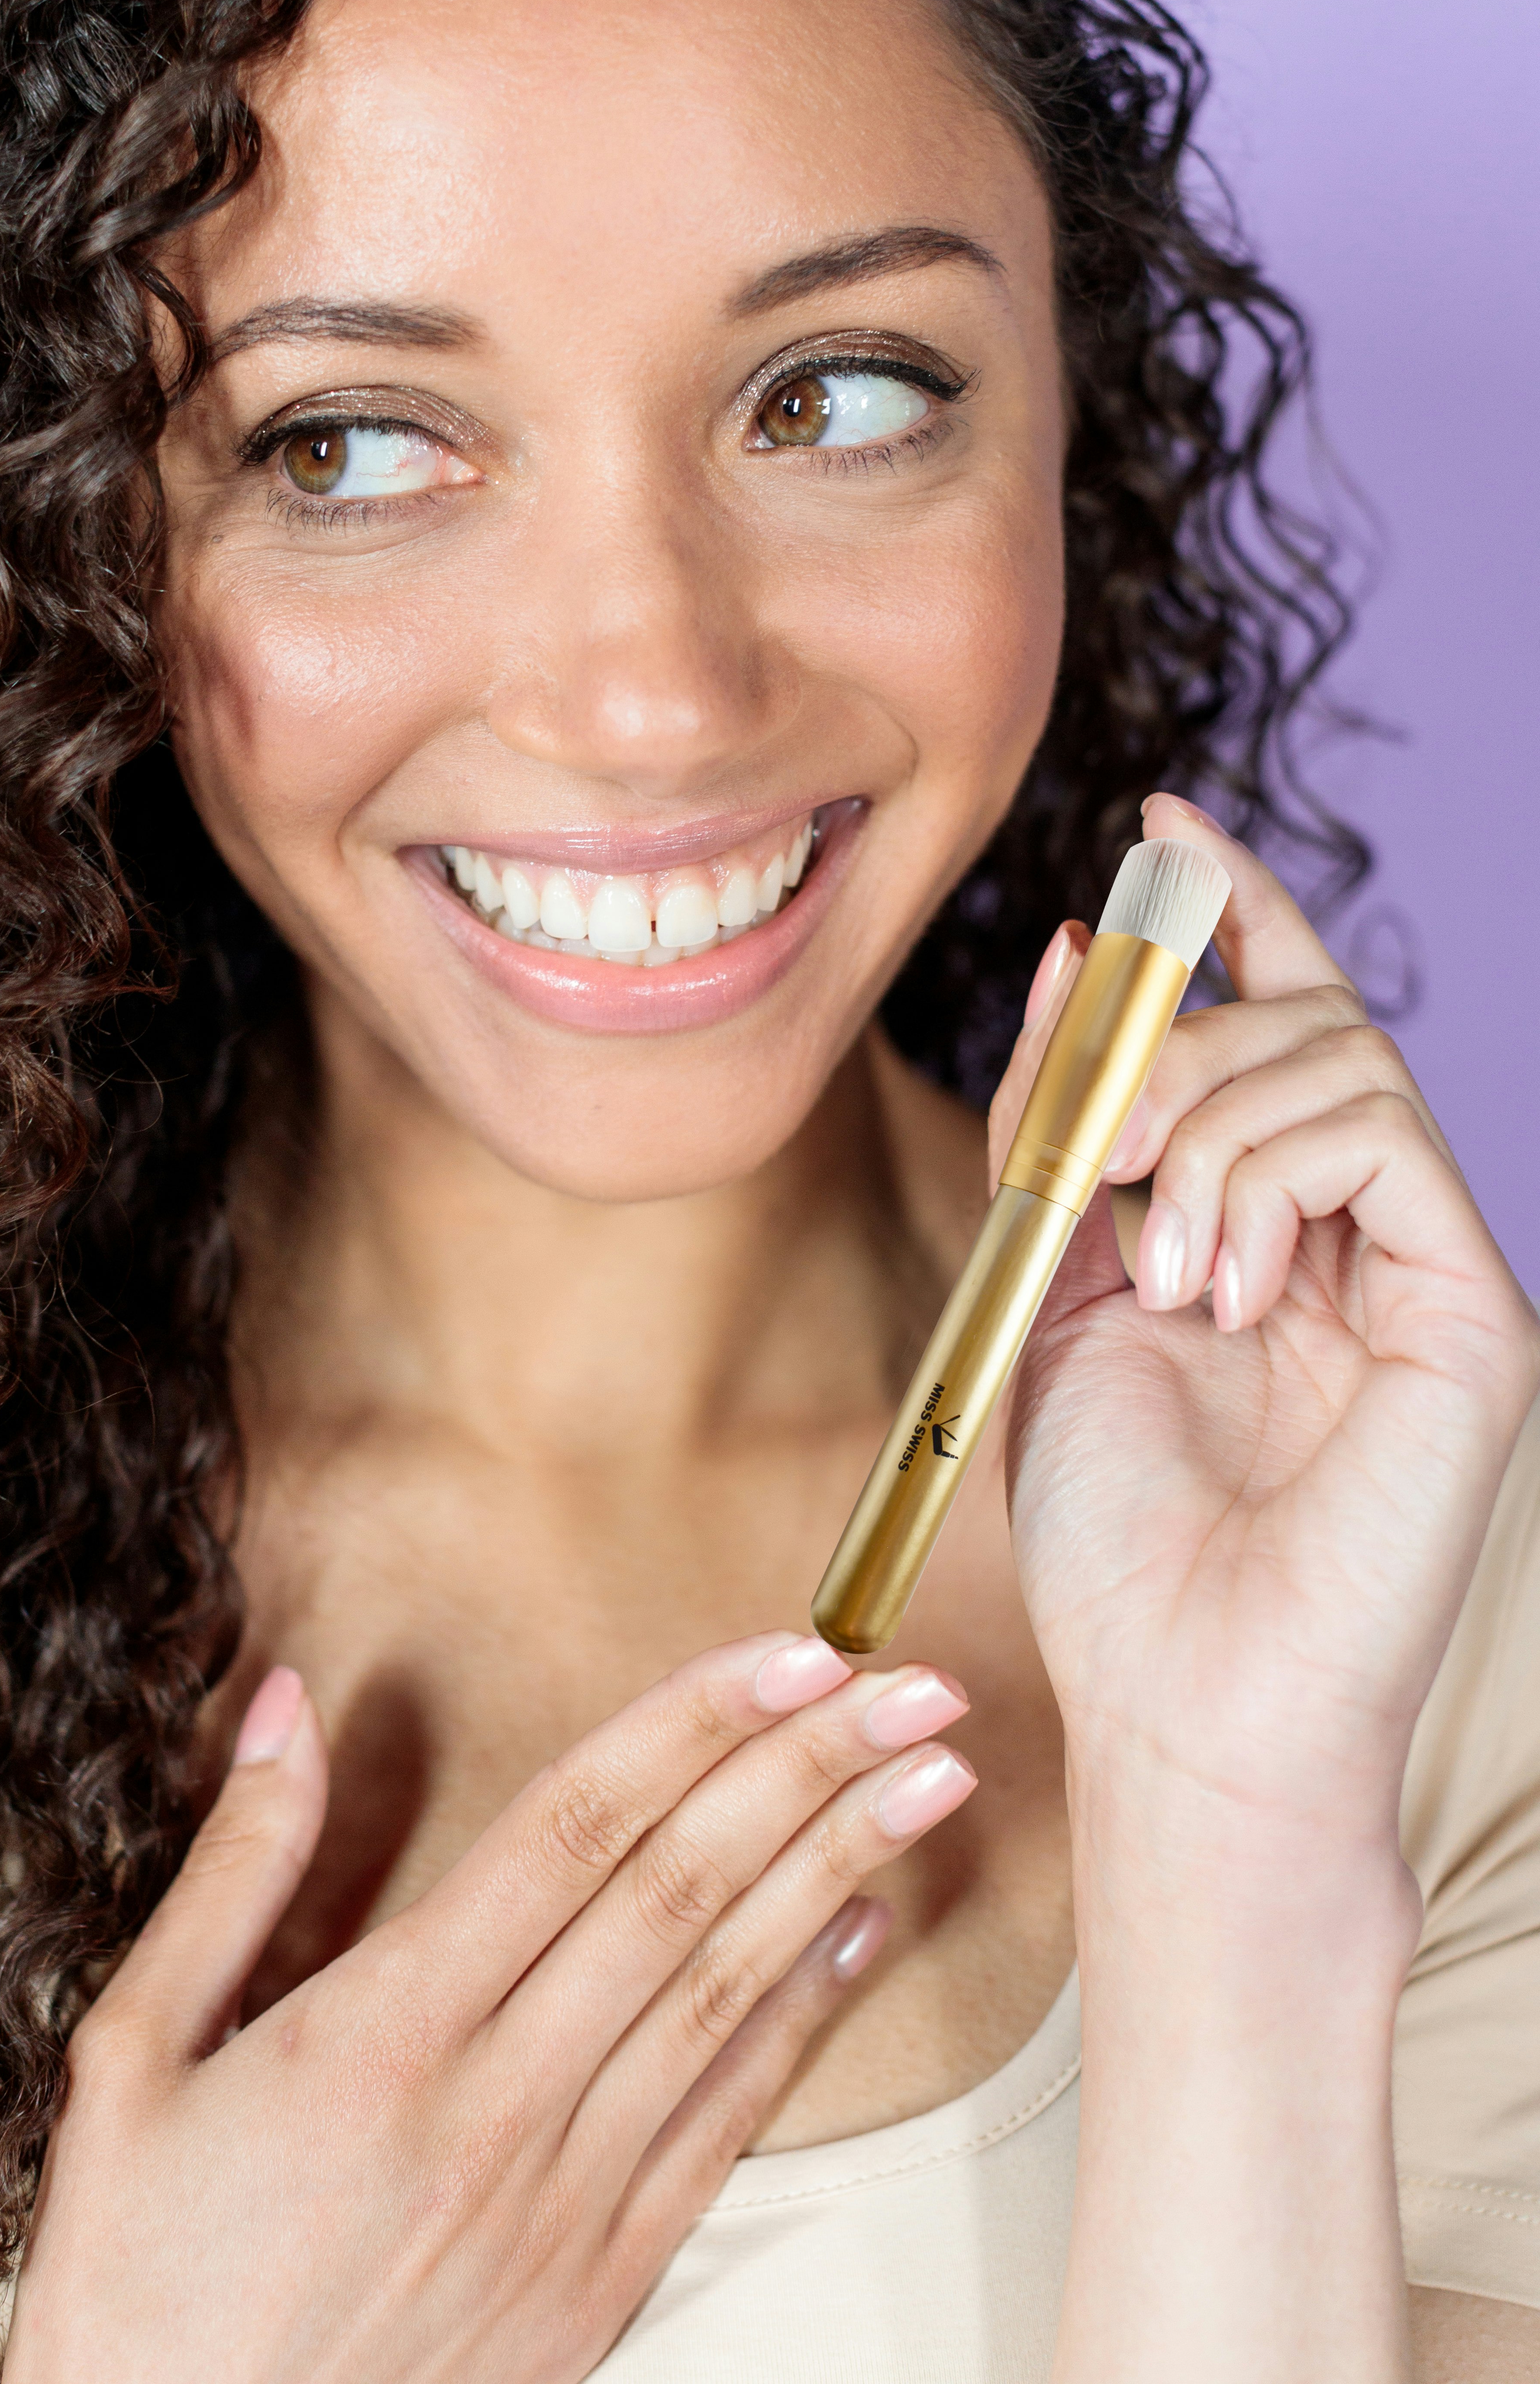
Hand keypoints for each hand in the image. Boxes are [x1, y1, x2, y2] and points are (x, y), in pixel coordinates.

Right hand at [3, 1634, 973, 2383]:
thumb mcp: (134, 2056)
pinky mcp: (596, 2282)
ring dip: (837, 1869)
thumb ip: (232, 1870)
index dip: (690, 1726)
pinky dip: (804, 2019)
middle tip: (905, 1686)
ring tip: (926, 1782)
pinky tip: (860, 1933)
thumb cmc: (140, 2278)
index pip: (575, 1829)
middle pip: (681, 1894)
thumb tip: (288, 1708)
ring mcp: (558, 2201)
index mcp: (384, 2032)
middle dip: (807, 1770)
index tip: (783, 1654)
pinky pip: (725, 2124)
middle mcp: (493, 2106)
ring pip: (726, 1993)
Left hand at [992, 794, 1539, 1865]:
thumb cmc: (1111, 1526)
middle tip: (1097, 1157)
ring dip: (1208, 1129)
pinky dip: (1271, 1180)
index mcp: (1262, 1218)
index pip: (1274, 1016)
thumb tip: (1079, 948)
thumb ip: (1061, 1123)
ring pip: (1338, 1060)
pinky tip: (1227, 1288)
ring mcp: (1424, 1264)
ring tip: (1161, 1265)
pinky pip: (1382, 1134)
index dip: (1229, 908)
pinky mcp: (1474, 1306)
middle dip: (1176, 1042)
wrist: (1178, 1696)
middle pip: (1301, 1019)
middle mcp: (1357, 1230)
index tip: (1161, 820)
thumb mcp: (1042, 1280)